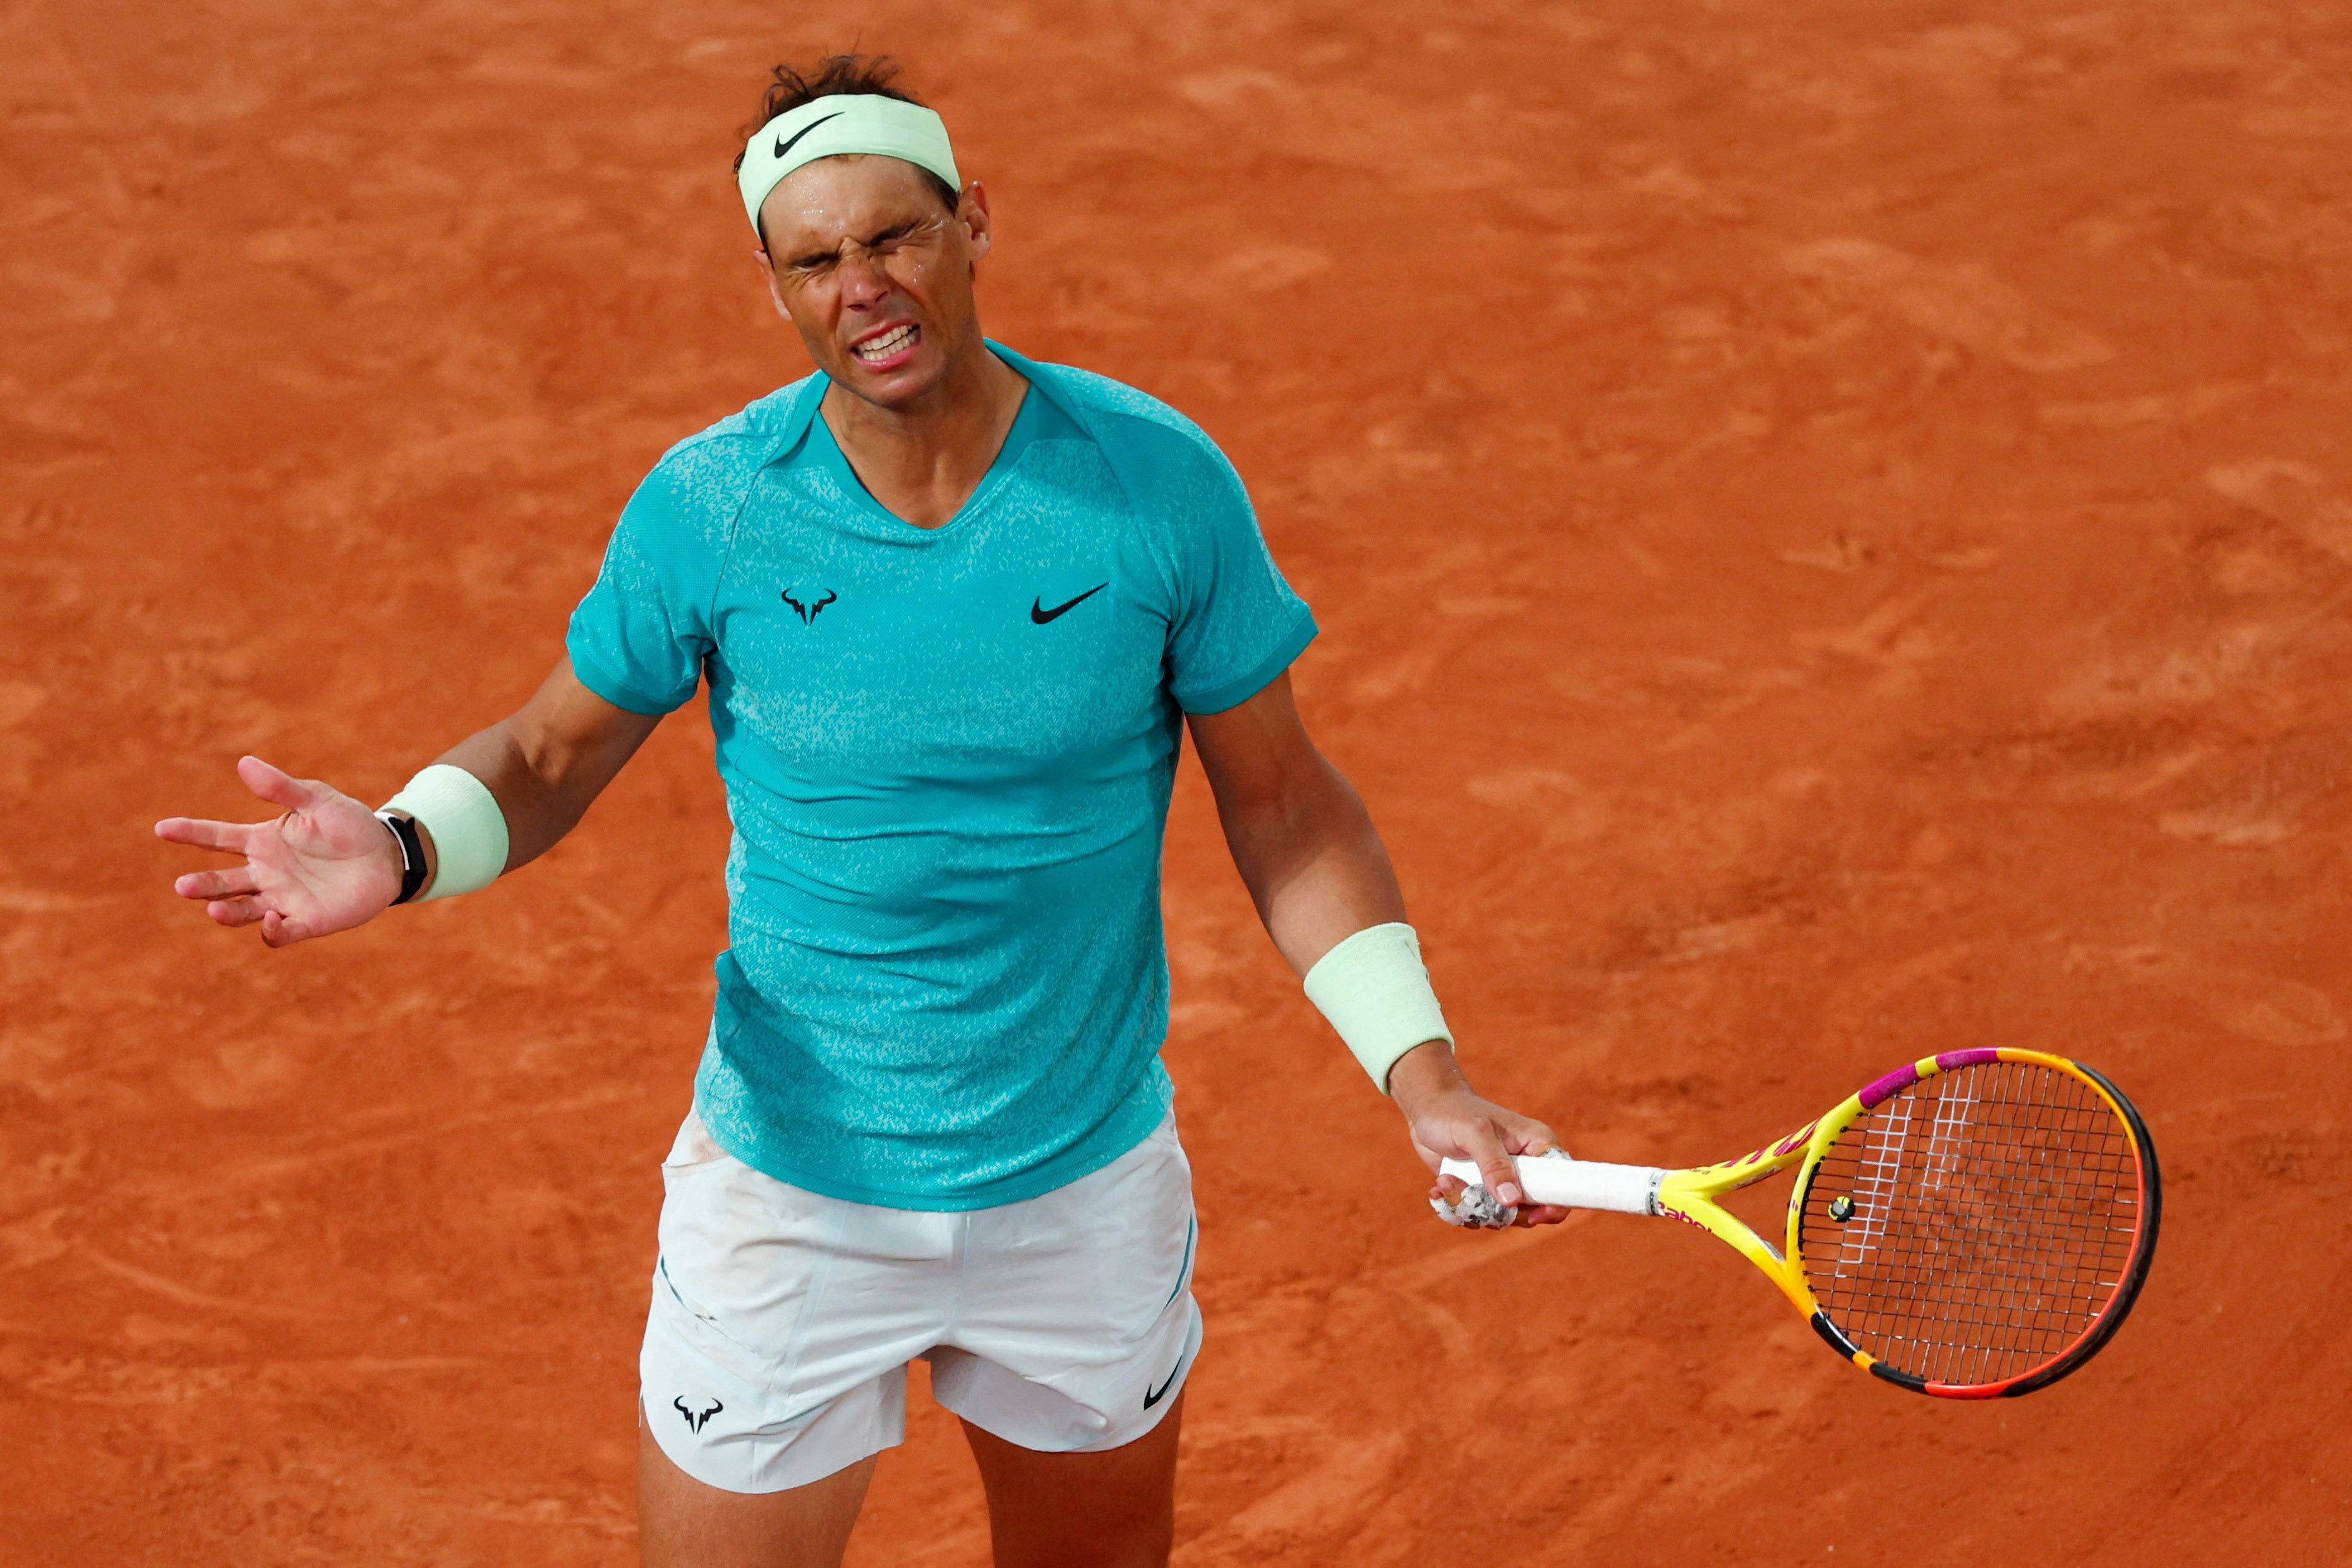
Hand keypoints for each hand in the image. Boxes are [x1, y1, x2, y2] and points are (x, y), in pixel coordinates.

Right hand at [155, 756, 403, 947]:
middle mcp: (265, 873)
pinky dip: (273, 931)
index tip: (163, 828)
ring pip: (243, 911)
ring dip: (226, 912)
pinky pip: (281, 933)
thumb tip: (244, 763)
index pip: (218, 837)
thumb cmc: (349, 825)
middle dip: (202, 886)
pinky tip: (273, 920)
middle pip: (223, 882)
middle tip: (183, 886)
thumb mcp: (319, 801)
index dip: (190, 833)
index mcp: (262, 841)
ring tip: (213, 909)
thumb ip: (282, 788)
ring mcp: (283, 899)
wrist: (387, 855)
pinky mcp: (307, 921)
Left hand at [1389, 1040, 1570, 1228]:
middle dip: (1497, 1211)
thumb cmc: (1454, 1111)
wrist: (1426, 1110)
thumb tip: (1512, 1201)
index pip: (1564, 1183)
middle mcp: (1526, 1168)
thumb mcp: (1474, 1132)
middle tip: (1469, 1193)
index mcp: (1538, 1146)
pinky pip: (1478, 1216)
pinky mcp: (1482, 1192)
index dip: (1553, 1206)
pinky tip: (1440, 1187)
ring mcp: (1504, 1183)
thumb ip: (1494, 1164)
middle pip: (1530, 1212)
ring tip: (1446, 1180)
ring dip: (1469, 1208)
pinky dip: (1457, 1209)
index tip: (1529, 1215)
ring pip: (1500, 1218)